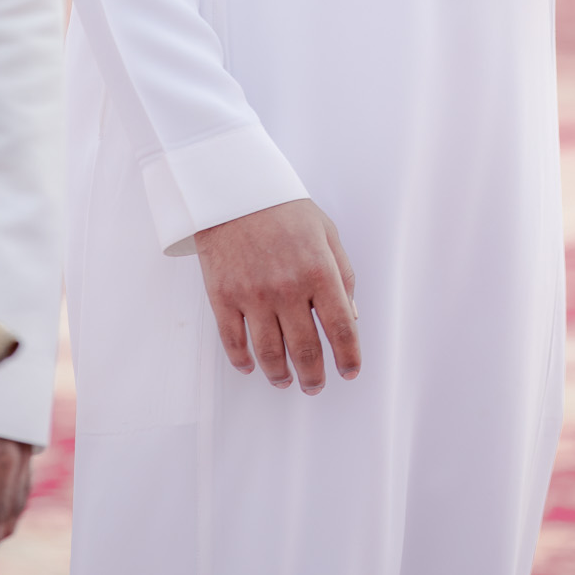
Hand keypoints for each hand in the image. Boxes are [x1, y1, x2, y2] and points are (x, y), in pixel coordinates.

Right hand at [195, 197, 359, 395]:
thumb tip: (351, 315)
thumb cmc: (284, 208)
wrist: (232, 189)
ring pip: (270, 354)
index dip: (348, 356)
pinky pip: (234, 342)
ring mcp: (253, 295)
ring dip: (280, 375)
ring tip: (285, 381)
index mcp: (319, 271)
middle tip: (315, 385)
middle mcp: (288, 288)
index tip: (349, 371)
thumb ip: (343, 274)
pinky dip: (243, 361)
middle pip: (306, 350)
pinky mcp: (223, 297)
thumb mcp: (326, 232)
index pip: (341, 328)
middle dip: (314, 376)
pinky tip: (251, 366)